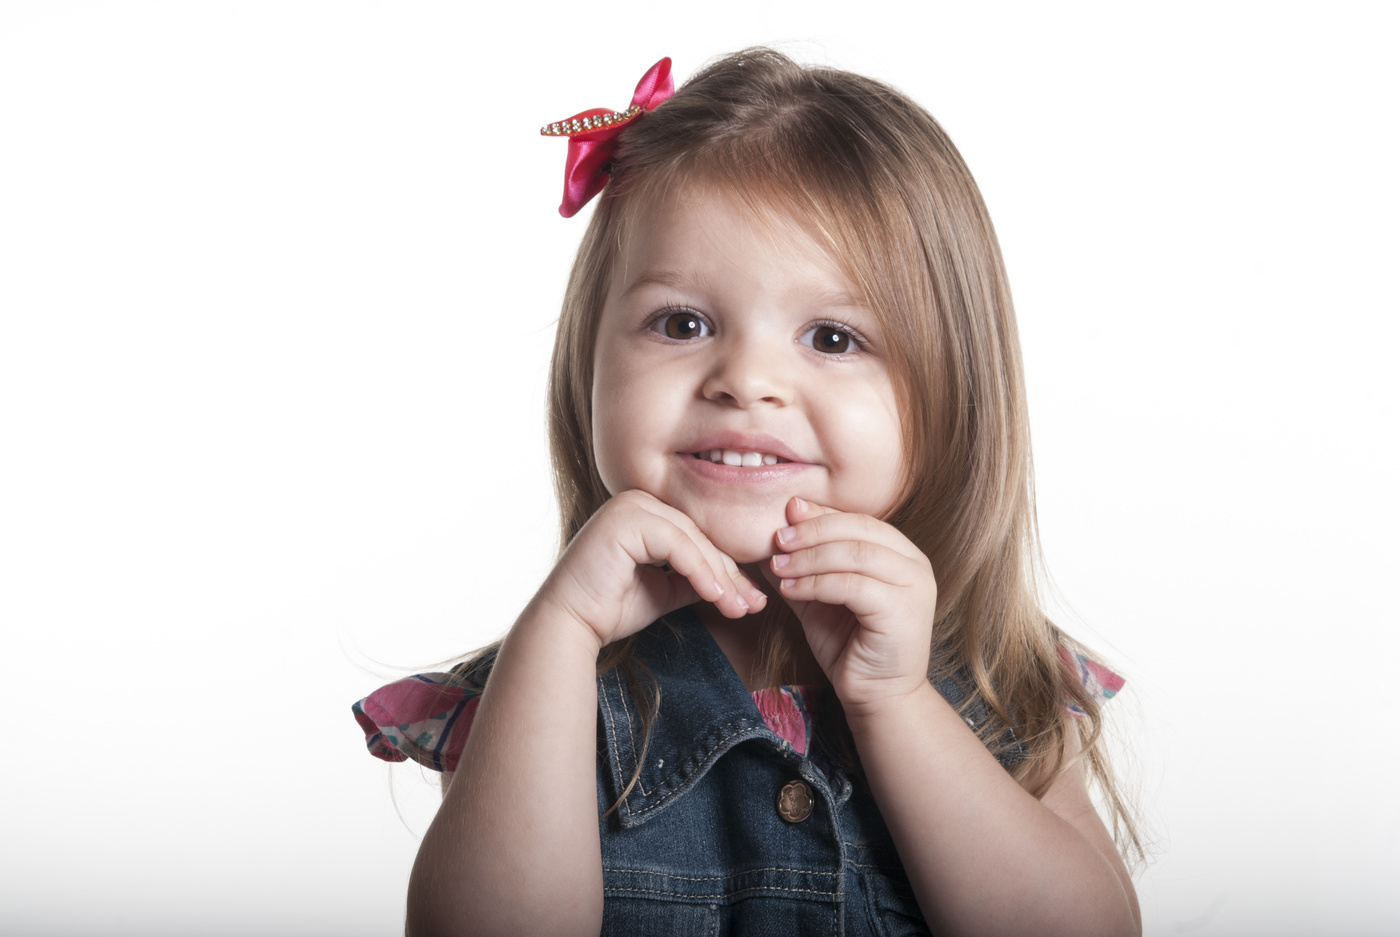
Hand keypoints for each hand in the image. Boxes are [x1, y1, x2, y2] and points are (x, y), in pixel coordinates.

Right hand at [537, 489, 766, 650]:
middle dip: (730, 574)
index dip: (727, 569)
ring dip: (721, 577)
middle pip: (700, 537)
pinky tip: (716, 597)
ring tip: (740, 608)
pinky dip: (700, 571)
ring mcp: (630, 505)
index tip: (751, 600)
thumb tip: (734, 584)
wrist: (570, 623)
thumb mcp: (664, 589)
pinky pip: (677, 545)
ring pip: (693, 540)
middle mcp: (638, 500)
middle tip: (754, 605)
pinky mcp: (627, 518)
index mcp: (644, 511)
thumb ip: (693, 578)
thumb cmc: (609, 608)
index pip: (697, 538)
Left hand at [766, 497, 937, 716]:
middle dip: (812, 530)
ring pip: (853, 554)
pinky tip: (791, 590)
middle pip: (858, 528)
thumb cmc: (851, 646)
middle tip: (778, 539)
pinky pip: (851, 586)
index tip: (786, 512)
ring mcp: (914, 587)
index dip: (821, 514)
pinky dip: (816, 583)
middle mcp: (915, 565)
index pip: (859, 520)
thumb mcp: (821, 597)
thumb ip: (803, 566)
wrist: (877, 697)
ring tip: (778, 566)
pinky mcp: (902, 611)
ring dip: (809, 558)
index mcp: (902, 554)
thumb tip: (768, 536)